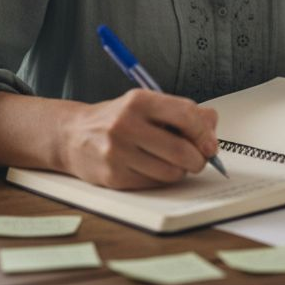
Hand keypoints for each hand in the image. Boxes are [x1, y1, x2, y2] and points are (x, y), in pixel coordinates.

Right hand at [59, 90, 218, 189]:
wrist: (73, 136)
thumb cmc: (117, 119)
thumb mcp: (147, 104)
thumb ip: (182, 111)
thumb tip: (211, 124)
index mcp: (139, 101)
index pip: (185, 115)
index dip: (204, 133)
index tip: (210, 144)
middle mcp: (126, 125)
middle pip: (181, 150)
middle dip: (198, 159)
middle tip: (198, 158)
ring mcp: (118, 153)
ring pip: (170, 172)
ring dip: (180, 171)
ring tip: (172, 162)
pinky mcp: (114, 177)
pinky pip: (154, 184)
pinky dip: (161, 179)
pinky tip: (153, 168)